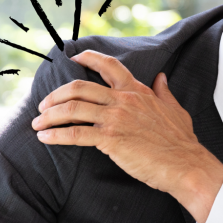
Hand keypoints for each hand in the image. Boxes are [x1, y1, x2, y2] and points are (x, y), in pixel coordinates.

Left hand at [32, 50, 222, 222]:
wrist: (185, 164)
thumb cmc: (181, 141)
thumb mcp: (174, 109)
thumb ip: (164, 92)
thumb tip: (160, 77)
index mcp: (137, 91)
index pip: (109, 66)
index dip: (88, 58)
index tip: (72, 58)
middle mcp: (123, 100)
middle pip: (80, 87)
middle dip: (55, 95)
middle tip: (44, 104)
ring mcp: (116, 119)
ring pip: (73, 108)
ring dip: (49, 115)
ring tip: (37, 123)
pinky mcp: (110, 140)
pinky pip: (75, 134)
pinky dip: (56, 135)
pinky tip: (45, 138)